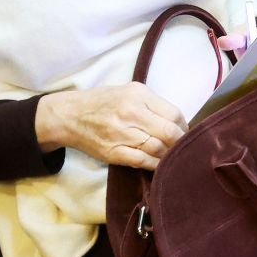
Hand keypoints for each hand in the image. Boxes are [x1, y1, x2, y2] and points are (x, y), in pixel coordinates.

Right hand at [34, 82, 186, 168]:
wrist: (70, 115)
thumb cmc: (103, 101)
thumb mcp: (129, 91)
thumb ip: (153, 103)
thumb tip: (178, 122)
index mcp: (137, 95)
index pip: (173, 113)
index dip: (184, 126)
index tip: (185, 132)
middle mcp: (130, 112)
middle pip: (168, 133)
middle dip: (180, 143)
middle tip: (184, 148)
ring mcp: (120, 133)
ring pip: (157, 149)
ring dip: (169, 155)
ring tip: (173, 157)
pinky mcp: (112, 152)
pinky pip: (141, 161)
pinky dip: (154, 165)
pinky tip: (159, 165)